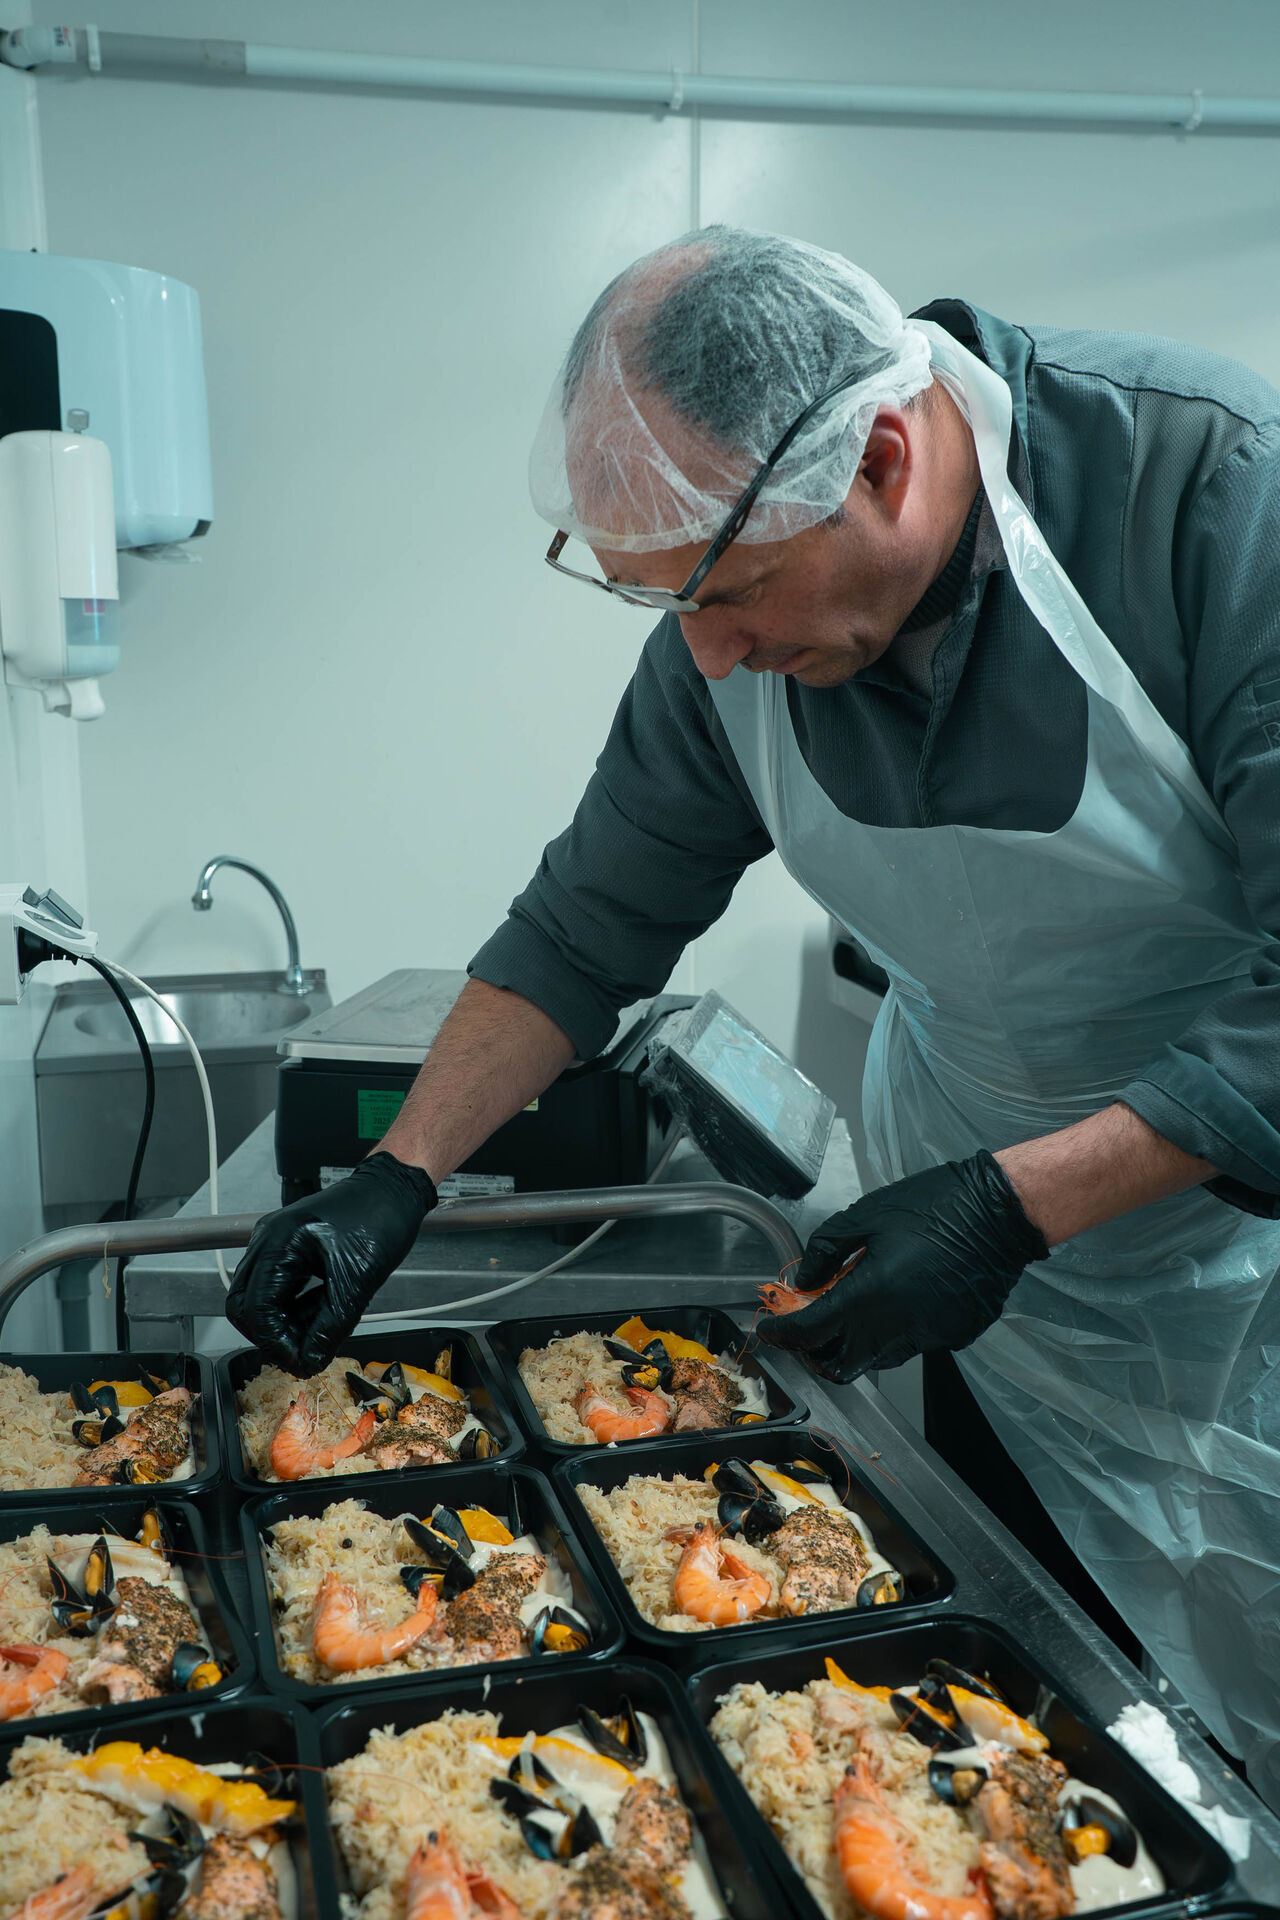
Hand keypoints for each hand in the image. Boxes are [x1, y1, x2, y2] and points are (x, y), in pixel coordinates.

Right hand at [225, 1153, 437, 1374]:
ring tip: (319, 1331)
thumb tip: (310, 1360)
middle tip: (302, 1354)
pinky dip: (293, 1306)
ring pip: (259, 1298)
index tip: (298, 1363)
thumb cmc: (379, 1217)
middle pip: (246, 1305)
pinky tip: (320, 1312)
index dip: (274, 1343)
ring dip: (284, 1323)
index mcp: (280, 1242)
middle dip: (272, 1335)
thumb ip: (331, 1327)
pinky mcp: (287, 1247)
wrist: (394, 1191)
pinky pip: (276, 1286)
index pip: (256, 1308)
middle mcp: (268, 1239)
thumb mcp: (358, 1282)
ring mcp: (274, 1242)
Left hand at [758, 1150, 1047, 1381]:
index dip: (783, 1335)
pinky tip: (897, 1299)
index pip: (811, 1332)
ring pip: (876, 1358)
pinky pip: (910, 1345)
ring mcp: (928, 1337)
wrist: (998, 1212)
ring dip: (853, 1343)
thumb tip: (805, 1279)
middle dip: (814, 1354)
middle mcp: (897, 1327)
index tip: (770, 1330)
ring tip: (850, 1310)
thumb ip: (826, 1250)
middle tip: (805, 1330)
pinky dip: (892, 1332)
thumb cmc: (934, 1206)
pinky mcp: (952, 1337)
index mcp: (870, 1295)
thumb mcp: (866, 1215)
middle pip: (840, 1365)